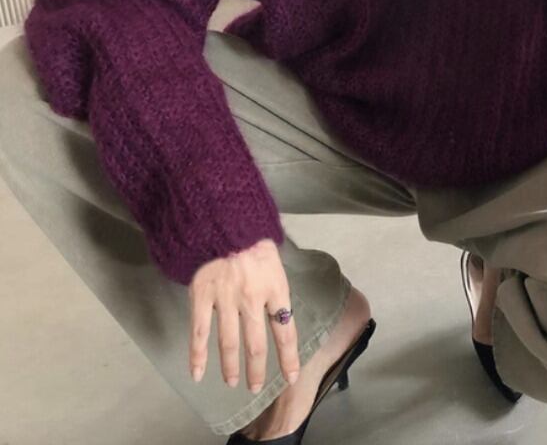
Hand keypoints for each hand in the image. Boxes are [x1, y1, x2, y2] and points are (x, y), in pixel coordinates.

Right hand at [188, 238, 299, 393]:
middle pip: (257, 344)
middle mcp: (252, 298)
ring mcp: (226, 299)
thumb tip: (279, 311)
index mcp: (275, 287)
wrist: (223, 218)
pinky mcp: (202, 296)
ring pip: (229, 343)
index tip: (291, 376)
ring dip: (231, 367)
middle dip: (257, 370)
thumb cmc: (252, 236)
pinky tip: (198, 373)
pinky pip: (200, 332)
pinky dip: (198, 356)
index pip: (285, 330)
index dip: (288, 356)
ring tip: (232, 382)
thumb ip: (275, 287)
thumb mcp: (274, 260)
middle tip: (255, 387)